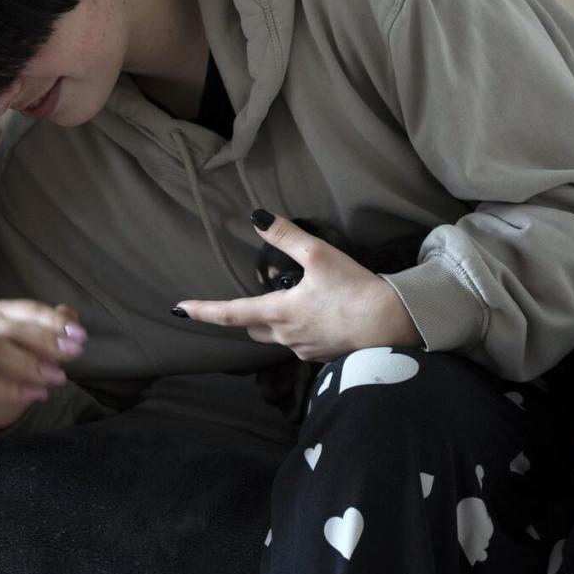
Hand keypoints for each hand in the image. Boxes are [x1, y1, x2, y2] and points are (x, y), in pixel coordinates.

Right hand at [0, 299, 85, 434]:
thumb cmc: (19, 358)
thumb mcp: (42, 342)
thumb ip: (57, 326)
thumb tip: (69, 316)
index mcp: (3, 313)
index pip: (28, 310)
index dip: (54, 321)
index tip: (81, 335)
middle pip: (10, 329)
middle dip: (45, 340)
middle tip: (74, 353)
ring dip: (30, 364)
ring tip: (60, 377)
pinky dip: (15, 389)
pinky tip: (41, 394)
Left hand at [174, 212, 422, 362]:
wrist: (393, 325)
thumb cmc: (354, 289)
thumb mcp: (319, 255)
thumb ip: (285, 236)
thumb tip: (256, 217)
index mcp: (278, 312)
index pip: (230, 312)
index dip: (203, 309)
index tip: (180, 308)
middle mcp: (285, 336)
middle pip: (252, 327)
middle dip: (243, 315)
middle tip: (242, 302)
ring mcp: (304, 350)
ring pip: (276, 336)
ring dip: (273, 322)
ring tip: (289, 303)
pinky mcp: (323, 356)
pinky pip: (299, 343)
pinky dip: (299, 329)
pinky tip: (317, 317)